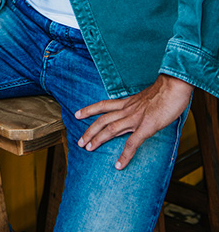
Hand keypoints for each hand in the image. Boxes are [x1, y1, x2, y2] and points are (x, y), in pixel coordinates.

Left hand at [75, 74, 192, 169]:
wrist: (174, 85)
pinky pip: (133, 143)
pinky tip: (119, 164)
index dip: (89, 109)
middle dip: (89, 130)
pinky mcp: (147, 126)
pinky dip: (125, 155)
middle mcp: (128, 110)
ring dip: (98, 139)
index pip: (103, 105)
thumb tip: (138, 111)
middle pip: (103, 119)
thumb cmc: (165, 91)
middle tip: (79, 142)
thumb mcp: (147, 97)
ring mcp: (136, 118)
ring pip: (111, 129)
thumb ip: (139, 105)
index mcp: (128, 102)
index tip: (77, 114)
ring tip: (88, 149)